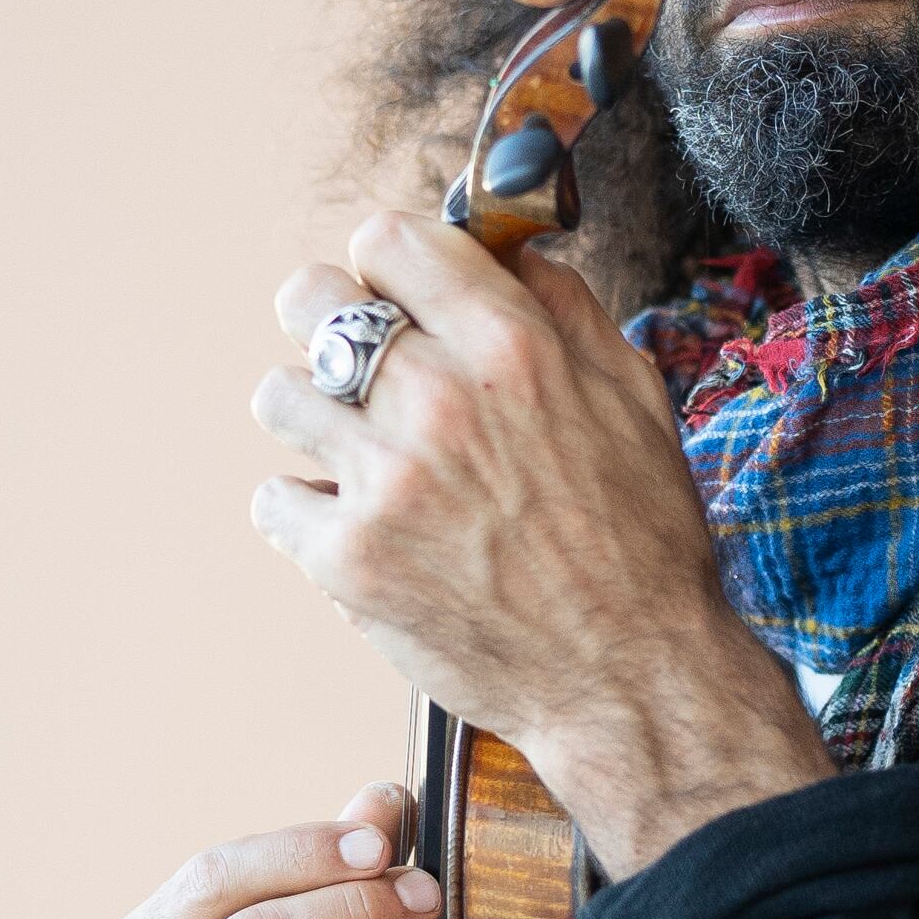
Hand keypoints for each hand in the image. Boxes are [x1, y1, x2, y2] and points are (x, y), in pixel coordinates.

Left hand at [250, 213, 830, 873]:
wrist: (631, 677)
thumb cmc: (643, 541)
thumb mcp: (636, 398)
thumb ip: (565, 310)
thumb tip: (508, 255)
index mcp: (511, 348)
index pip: (388, 241)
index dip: (389, 266)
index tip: (398, 295)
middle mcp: (438, 400)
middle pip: (307, 299)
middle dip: (328, 322)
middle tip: (360, 367)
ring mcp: (384, 480)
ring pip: (278, 396)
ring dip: (315, 420)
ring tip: (362, 456)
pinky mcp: (348, 558)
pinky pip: (276, 498)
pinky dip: (311, 513)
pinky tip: (363, 527)